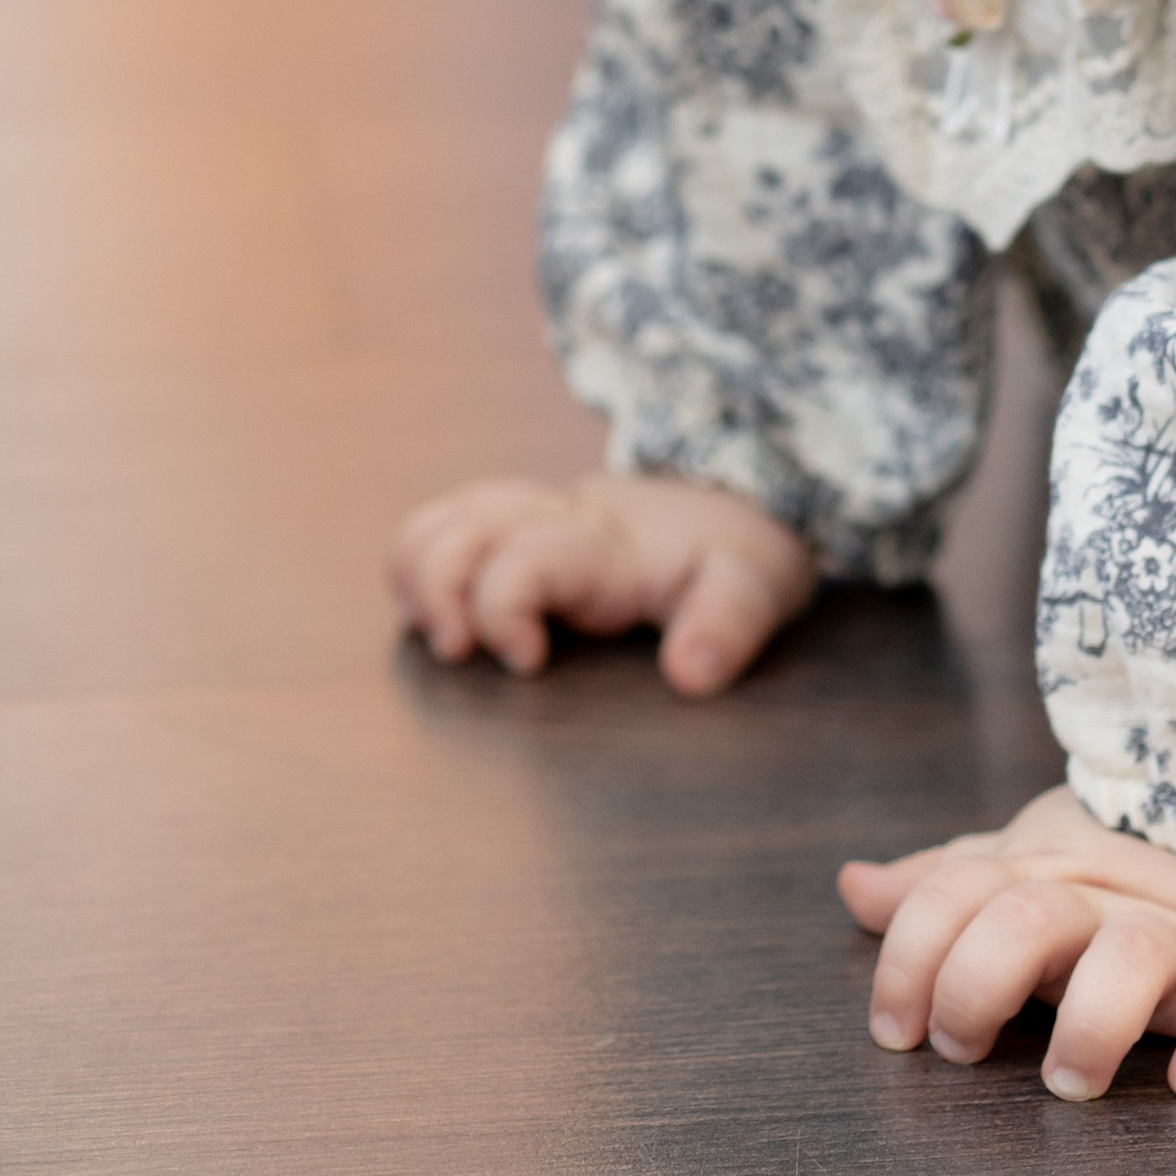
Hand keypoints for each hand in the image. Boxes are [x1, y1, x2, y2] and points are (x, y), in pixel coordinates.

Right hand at [386, 468, 815, 691]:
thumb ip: (727, 626)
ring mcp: (534, 521)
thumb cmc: (739, 554)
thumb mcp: (756, 587)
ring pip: (446, 517)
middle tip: (456, 653)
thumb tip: (689, 676)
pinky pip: (449, 523)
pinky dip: (421, 560)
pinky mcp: (521, 530)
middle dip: (439, 588)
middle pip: (463, 526)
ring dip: (419, 571)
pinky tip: (431, 611)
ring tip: (437, 633)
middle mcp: (557, 523)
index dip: (504, 608)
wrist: (740, 499)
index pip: (525, 557)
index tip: (528, 662)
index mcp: (606, 546)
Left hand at [838, 782, 1175, 1102]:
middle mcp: (1100, 900)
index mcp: (1038, 875)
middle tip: (961, 1047)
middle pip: (1028, 916)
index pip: (955, 893)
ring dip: (1092, 1021)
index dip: (909, 956)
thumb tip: (854, 886)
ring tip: (1070, 1080)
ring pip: (1132, 955)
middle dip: (978, 982)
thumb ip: (942, 886)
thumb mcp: (1024, 867)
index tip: (893, 1029)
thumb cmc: (1120, 864)